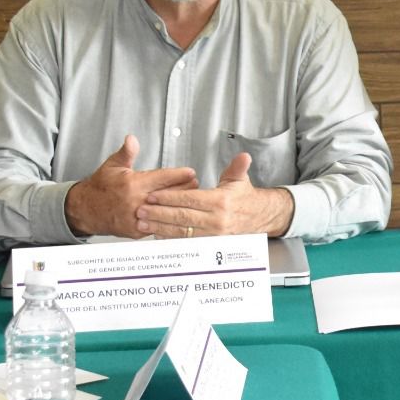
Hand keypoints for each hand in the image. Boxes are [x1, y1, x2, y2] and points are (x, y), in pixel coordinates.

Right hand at [64, 135, 196, 238]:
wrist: (85, 210)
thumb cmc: (100, 187)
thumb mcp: (112, 165)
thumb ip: (127, 152)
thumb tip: (131, 139)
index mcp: (133, 184)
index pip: (164, 178)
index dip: (181, 175)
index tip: (191, 172)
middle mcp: (136, 202)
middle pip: (170, 194)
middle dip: (185, 188)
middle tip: (194, 183)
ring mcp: (137, 218)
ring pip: (167, 211)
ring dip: (179, 204)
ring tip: (190, 198)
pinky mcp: (137, 231)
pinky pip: (159, 225)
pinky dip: (168, 219)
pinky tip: (178, 213)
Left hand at [137, 153, 295, 238]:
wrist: (258, 218)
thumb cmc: (244, 198)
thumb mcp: (240, 180)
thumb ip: (237, 168)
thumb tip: (243, 156)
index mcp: (221, 202)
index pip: (190, 199)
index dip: (169, 197)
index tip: (152, 195)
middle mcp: (217, 220)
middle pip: (182, 217)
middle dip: (159, 213)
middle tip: (141, 210)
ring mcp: (213, 235)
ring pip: (182, 231)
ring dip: (160, 228)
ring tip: (143, 224)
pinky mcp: (210, 244)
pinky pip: (187, 242)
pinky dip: (170, 239)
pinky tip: (157, 235)